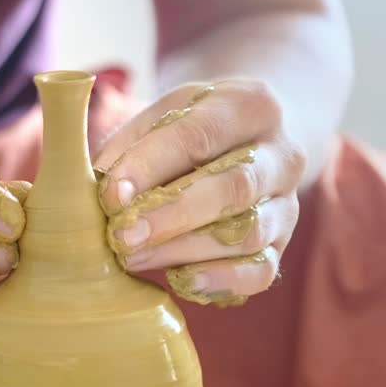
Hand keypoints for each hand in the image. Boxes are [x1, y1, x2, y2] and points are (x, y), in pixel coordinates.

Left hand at [92, 79, 305, 306]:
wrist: (251, 140)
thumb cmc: (194, 128)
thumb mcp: (165, 115)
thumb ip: (131, 145)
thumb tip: (96, 188)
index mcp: (250, 105)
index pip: (199, 135)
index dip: (150, 167)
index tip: (111, 196)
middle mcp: (282, 153)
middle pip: (234, 187)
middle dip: (171, 216)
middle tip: (121, 237)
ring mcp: (288, 202)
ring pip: (248, 233)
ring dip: (185, 250)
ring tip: (134, 257)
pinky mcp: (284, 243)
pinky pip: (262, 270)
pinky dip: (222, 280)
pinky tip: (181, 281)